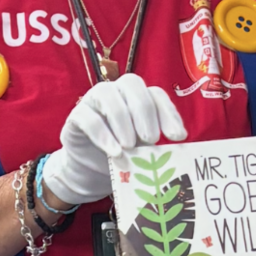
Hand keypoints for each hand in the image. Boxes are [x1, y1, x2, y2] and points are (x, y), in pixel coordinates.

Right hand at [43, 74, 186, 205]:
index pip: (156, 94)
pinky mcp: (76, 116)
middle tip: (151, 139)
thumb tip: (180, 142)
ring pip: (108, 95)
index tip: (178, 137)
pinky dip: (103, 135)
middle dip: (145, 111)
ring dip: (122, 120)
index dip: (169, 113)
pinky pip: (88, 118)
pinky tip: (115, 153)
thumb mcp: (145, 149)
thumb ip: (157, 141)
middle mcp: (117, 91)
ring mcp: (94, 100)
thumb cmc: (124, 155)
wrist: (92, 172)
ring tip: (130, 146)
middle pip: (132, 84)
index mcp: (138, 97)